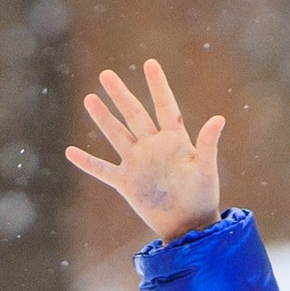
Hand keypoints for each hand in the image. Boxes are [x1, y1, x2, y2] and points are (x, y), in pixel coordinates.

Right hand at [65, 59, 225, 241]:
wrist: (189, 226)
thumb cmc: (203, 197)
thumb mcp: (206, 170)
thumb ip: (208, 144)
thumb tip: (219, 118)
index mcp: (174, 140)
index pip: (164, 106)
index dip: (157, 85)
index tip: (149, 64)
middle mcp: (153, 147)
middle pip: (134, 115)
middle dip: (120, 94)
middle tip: (106, 74)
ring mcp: (137, 163)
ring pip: (116, 135)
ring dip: (103, 118)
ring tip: (90, 98)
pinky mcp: (126, 183)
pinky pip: (102, 170)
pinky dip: (87, 162)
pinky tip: (70, 152)